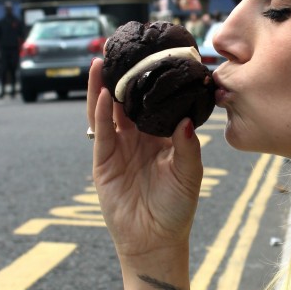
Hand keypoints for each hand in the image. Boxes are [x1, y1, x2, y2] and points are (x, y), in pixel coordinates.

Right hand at [86, 58, 203, 260]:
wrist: (155, 241)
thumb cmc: (177, 208)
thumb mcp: (189, 175)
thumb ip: (188, 147)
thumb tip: (188, 121)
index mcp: (161, 137)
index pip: (154, 103)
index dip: (152, 81)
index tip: (154, 56)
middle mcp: (138, 138)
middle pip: (127, 101)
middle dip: (123, 76)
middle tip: (122, 48)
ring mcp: (118, 148)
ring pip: (108, 112)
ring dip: (104, 88)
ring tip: (103, 62)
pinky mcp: (103, 162)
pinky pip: (101, 134)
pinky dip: (100, 114)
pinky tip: (102, 95)